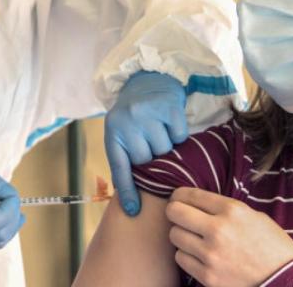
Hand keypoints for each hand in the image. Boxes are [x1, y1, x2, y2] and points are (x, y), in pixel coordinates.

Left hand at [105, 72, 188, 215]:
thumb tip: (131, 201)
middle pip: (147, 161)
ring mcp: (148, 114)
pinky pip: (179, 136)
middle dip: (151, 158)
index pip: (120, 168)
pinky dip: (178, 134)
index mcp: (113, 133)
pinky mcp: (169, 108)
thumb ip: (124, 160)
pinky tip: (169, 124)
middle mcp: (128, 122)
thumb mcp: (120, 133)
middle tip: (150, 144)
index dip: (127, 191)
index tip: (132, 211)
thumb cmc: (133, 115)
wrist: (148, 80)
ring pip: (165, 150)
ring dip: (165, 146)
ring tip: (159, 131)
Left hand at [166, 187, 292, 286]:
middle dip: (175, 212)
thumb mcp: (254, 216)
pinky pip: (182, 259)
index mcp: (232, 210)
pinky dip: (187, 256)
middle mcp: (218, 230)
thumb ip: (225, 209)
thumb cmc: (273, 246)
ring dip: (182, 236)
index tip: (178, 198)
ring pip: (175, 236)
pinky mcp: (207, 276)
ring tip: (193, 238)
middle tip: (180, 217)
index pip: (189, 195)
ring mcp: (211, 255)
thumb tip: (199, 204)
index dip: (179, 195)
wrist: (286, 280)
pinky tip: (199, 255)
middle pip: (174, 213)